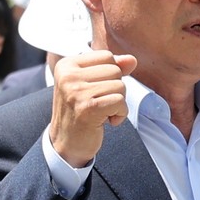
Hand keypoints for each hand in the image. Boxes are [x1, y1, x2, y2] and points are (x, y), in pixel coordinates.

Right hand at [46, 45, 135, 167]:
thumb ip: (112, 69)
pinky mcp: (88, 107)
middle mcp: (68, 75)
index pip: (107, 56)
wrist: (66, 144)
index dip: (111, 75)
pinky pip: (121, 101)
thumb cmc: (80, 112)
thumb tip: (132, 60)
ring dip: (118, 103)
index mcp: (66, 65)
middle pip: (115, 70)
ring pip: (121, 86)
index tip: (97, 91)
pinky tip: (106, 121)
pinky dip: (120, 114)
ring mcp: (77, 91)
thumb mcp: (92, 85)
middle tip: (100, 104)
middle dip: (116, 89)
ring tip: (102, 113)